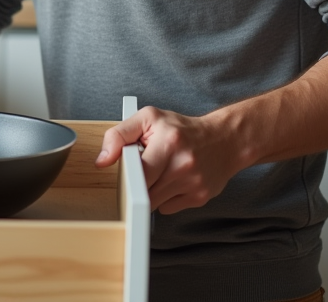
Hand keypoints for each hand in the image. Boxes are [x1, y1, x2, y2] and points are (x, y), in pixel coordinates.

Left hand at [95, 106, 245, 214]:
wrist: (225, 140)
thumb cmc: (182, 129)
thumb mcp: (149, 118)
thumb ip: (119, 135)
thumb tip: (102, 160)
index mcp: (169, 143)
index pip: (139, 173)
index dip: (127, 177)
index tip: (124, 176)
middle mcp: (183, 165)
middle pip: (144, 192)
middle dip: (137, 185)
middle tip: (141, 172)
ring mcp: (194, 184)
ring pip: (154, 203)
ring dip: (150, 192)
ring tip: (160, 173)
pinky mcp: (200, 198)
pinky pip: (168, 208)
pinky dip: (165, 198)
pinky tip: (172, 183)